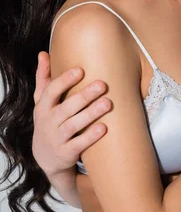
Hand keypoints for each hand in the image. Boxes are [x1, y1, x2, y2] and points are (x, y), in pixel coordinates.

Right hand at [32, 51, 109, 177]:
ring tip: (108, 103)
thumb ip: (44, 78)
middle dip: (84, 96)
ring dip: (91, 114)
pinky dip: (91, 137)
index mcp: (43, 106)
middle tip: (102, 84)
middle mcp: (48, 122)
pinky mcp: (66, 153)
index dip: (65, 80)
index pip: (52, 91)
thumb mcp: (42, 101)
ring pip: (74, 125)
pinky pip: (79, 144)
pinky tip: (104, 127)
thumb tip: (43, 53)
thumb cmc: (49, 120)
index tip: (80, 70)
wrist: (46, 158)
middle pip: (67, 107)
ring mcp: (57, 138)